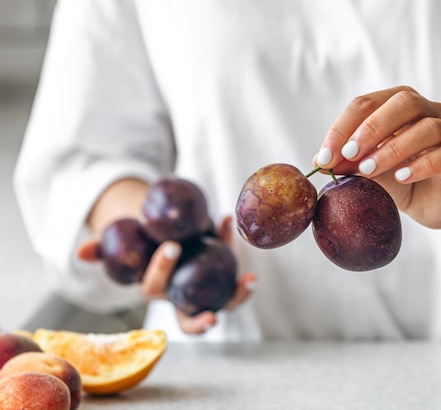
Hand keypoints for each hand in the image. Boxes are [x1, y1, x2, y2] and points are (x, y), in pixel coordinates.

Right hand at [77, 215, 255, 333]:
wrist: (163, 230)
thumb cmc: (140, 239)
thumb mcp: (120, 242)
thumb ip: (102, 248)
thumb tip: (81, 252)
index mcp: (155, 289)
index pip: (155, 288)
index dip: (161, 270)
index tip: (172, 246)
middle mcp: (180, 296)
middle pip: (190, 319)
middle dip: (200, 322)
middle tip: (213, 316)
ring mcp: (205, 290)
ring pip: (223, 303)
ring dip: (238, 296)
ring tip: (250, 280)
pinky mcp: (223, 278)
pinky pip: (233, 275)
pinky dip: (237, 257)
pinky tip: (233, 228)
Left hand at [315, 85, 440, 228]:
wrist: (436, 204)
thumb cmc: (400, 180)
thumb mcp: (369, 172)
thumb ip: (349, 163)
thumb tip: (320, 161)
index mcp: (399, 105)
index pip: (367, 103)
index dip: (343, 127)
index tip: (325, 156)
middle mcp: (429, 111)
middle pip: (404, 103)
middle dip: (372, 128)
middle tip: (349, 154)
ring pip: (428, 128)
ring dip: (394, 148)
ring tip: (370, 170)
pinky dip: (423, 164)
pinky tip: (402, 177)